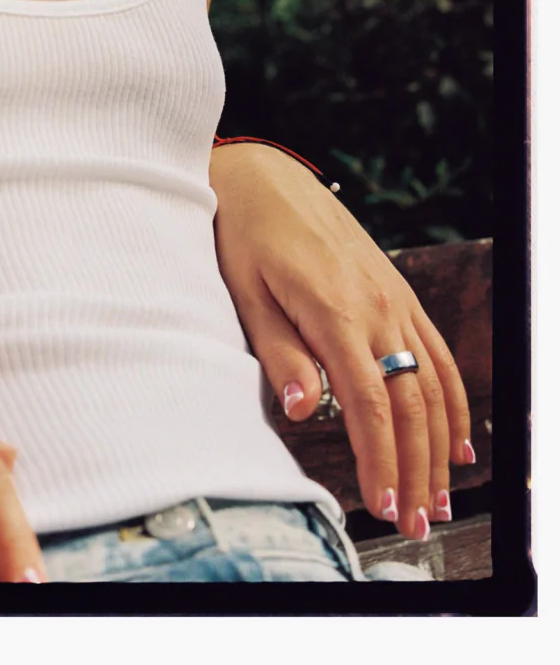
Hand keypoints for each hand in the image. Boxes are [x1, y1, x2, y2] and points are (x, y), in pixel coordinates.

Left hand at [209, 142, 474, 540]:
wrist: (262, 176)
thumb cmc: (243, 236)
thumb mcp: (245, 292)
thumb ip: (279, 353)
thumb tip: (307, 411)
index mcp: (335, 310)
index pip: (370, 403)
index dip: (381, 458)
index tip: (383, 504)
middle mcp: (376, 306)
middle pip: (411, 403)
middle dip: (416, 468)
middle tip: (416, 522)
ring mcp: (394, 297)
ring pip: (432, 383)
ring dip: (439, 445)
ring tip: (438, 498)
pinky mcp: (397, 291)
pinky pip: (436, 351)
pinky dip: (452, 400)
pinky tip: (456, 440)